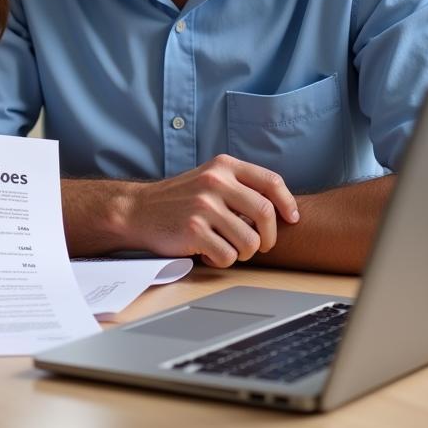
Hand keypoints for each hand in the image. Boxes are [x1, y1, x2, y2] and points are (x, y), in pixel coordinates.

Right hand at [123, 155, 298, 266]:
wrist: (137, 210)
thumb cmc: (179, 199)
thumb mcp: (209, 179)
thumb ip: (239, 186)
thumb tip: (280, 209)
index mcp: (223, 166)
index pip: (271, 182)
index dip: (287, 204)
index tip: (290, 219)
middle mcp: (214, 181)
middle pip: (266, 214)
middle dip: (269, 237)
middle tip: (259, 245)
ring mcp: (203, 205)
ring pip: (250, 242)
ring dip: (243, 252)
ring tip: (226, 247)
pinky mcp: (193, 230)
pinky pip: (228, 256)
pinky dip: (221, 261)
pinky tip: (207, 252)